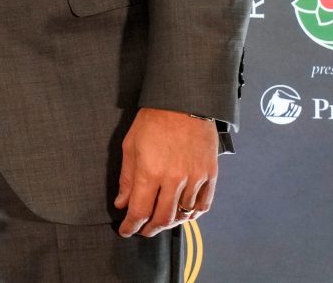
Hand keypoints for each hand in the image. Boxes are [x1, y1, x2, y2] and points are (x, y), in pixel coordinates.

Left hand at [113, 107, 218, 237]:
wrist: (183, 102)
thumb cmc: (153, 121)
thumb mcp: (131, 147)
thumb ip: (127, 179)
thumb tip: (122, 204)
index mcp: (150, 172)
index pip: (140, 211)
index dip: (131, 225)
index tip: (126, 231)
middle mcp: (174, 179)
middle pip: (162, 218)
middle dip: (149, 229)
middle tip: (142, 231)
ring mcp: (195, 178)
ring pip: (183, 214)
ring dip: (170, 223)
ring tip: (160, 223)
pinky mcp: (210, 174)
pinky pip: (203, 204)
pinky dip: (193, 215)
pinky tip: (184, 216)